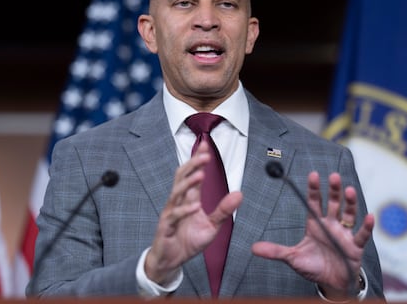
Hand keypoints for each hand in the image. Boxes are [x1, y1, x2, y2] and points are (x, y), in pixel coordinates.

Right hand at [144, 141, 242, 284]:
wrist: (172, 261)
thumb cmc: (189, 240)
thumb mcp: (212, 225)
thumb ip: (224, 210)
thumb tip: (239, 194)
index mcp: (189, 198)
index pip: (193, 174)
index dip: (198, 160)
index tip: (206, 146)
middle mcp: (178, 202)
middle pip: (183, 177)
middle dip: (193, 164)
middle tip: (205, 154)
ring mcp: (171, 213)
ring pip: (177, 192)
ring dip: (189, 182)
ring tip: (201, 173)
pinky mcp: (166, 226)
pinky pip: (175, 215)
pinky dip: (185, 210)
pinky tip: (195, 206)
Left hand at [252, 171, 373, 299]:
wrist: (330, 283)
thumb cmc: (313, 266)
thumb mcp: (292, 258)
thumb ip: (275, 251)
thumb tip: (254, 248)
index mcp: (315, 224)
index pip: (314, 202)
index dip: (314, 189)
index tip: (313, 175)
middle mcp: (330, 224)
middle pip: (333, 203)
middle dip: (333, 190)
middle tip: (333, 176)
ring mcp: (344, 234)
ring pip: (348, 214)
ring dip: (350, 202)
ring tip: (349, 190)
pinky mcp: (355, 246)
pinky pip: (362, 234)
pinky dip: (367, 226)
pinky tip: (370, 217)